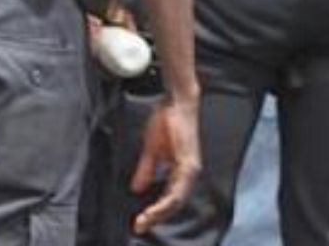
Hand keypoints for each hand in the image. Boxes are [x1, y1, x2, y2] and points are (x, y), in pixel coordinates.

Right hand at [131, 97, 200, 234]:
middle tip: (139, 226)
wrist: (177, 103)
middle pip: (175, 204)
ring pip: (177, 201)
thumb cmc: (167, 122)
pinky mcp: (188, 163)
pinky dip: (166, 201)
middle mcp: (189, 173)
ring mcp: (191, 169)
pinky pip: (178, 189)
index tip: (139, 222)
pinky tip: (156, 208)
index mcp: (181, 171)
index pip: (170, 198)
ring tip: (144, 220)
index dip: (156, 211)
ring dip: (160, 213)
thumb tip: (137, 188)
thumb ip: (147, 169)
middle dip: (156, 217)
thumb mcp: (152, 150)